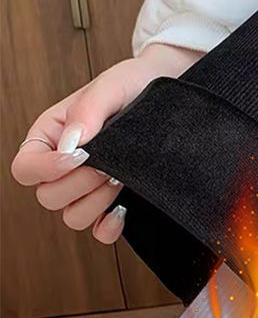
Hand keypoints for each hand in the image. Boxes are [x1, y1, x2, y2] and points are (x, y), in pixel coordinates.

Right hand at [11, 44, 201, 244]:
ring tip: (121, 178)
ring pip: (72, 217)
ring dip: (96, 203)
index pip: (25, 169)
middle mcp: (63, 166)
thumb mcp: (112, 87)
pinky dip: (108, 227)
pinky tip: (124, 209)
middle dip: (80, 183)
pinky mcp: (113, 203)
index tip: (82, 156)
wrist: (171, 96)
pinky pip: (99, 232)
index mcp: (52, 137)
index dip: (47, 169)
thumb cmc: (134, 86)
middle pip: (48, 197)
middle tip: (110, 164)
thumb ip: (88, 111)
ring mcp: (88, 188)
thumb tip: (72, 143)